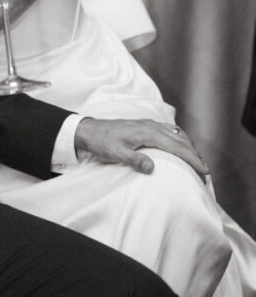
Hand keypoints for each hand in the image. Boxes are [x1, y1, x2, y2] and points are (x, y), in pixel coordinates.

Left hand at [74, 117, 208, 181]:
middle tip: (205, 172)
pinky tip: (182, 146)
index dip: (192, 159)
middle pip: (181, 140)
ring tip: (198, 161)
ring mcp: (150, 124)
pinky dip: (181, 139)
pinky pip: (170, 130)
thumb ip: (134, 160)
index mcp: (147, 133)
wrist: (90, 130)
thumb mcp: (116, 154)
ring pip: (177, 134)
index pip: (176, 147)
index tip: (203, 171)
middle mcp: (152, 126)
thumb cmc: (103, 143)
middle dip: (195, 155)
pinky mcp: (146, 125)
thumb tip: (152, 167)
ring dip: (190, 146)